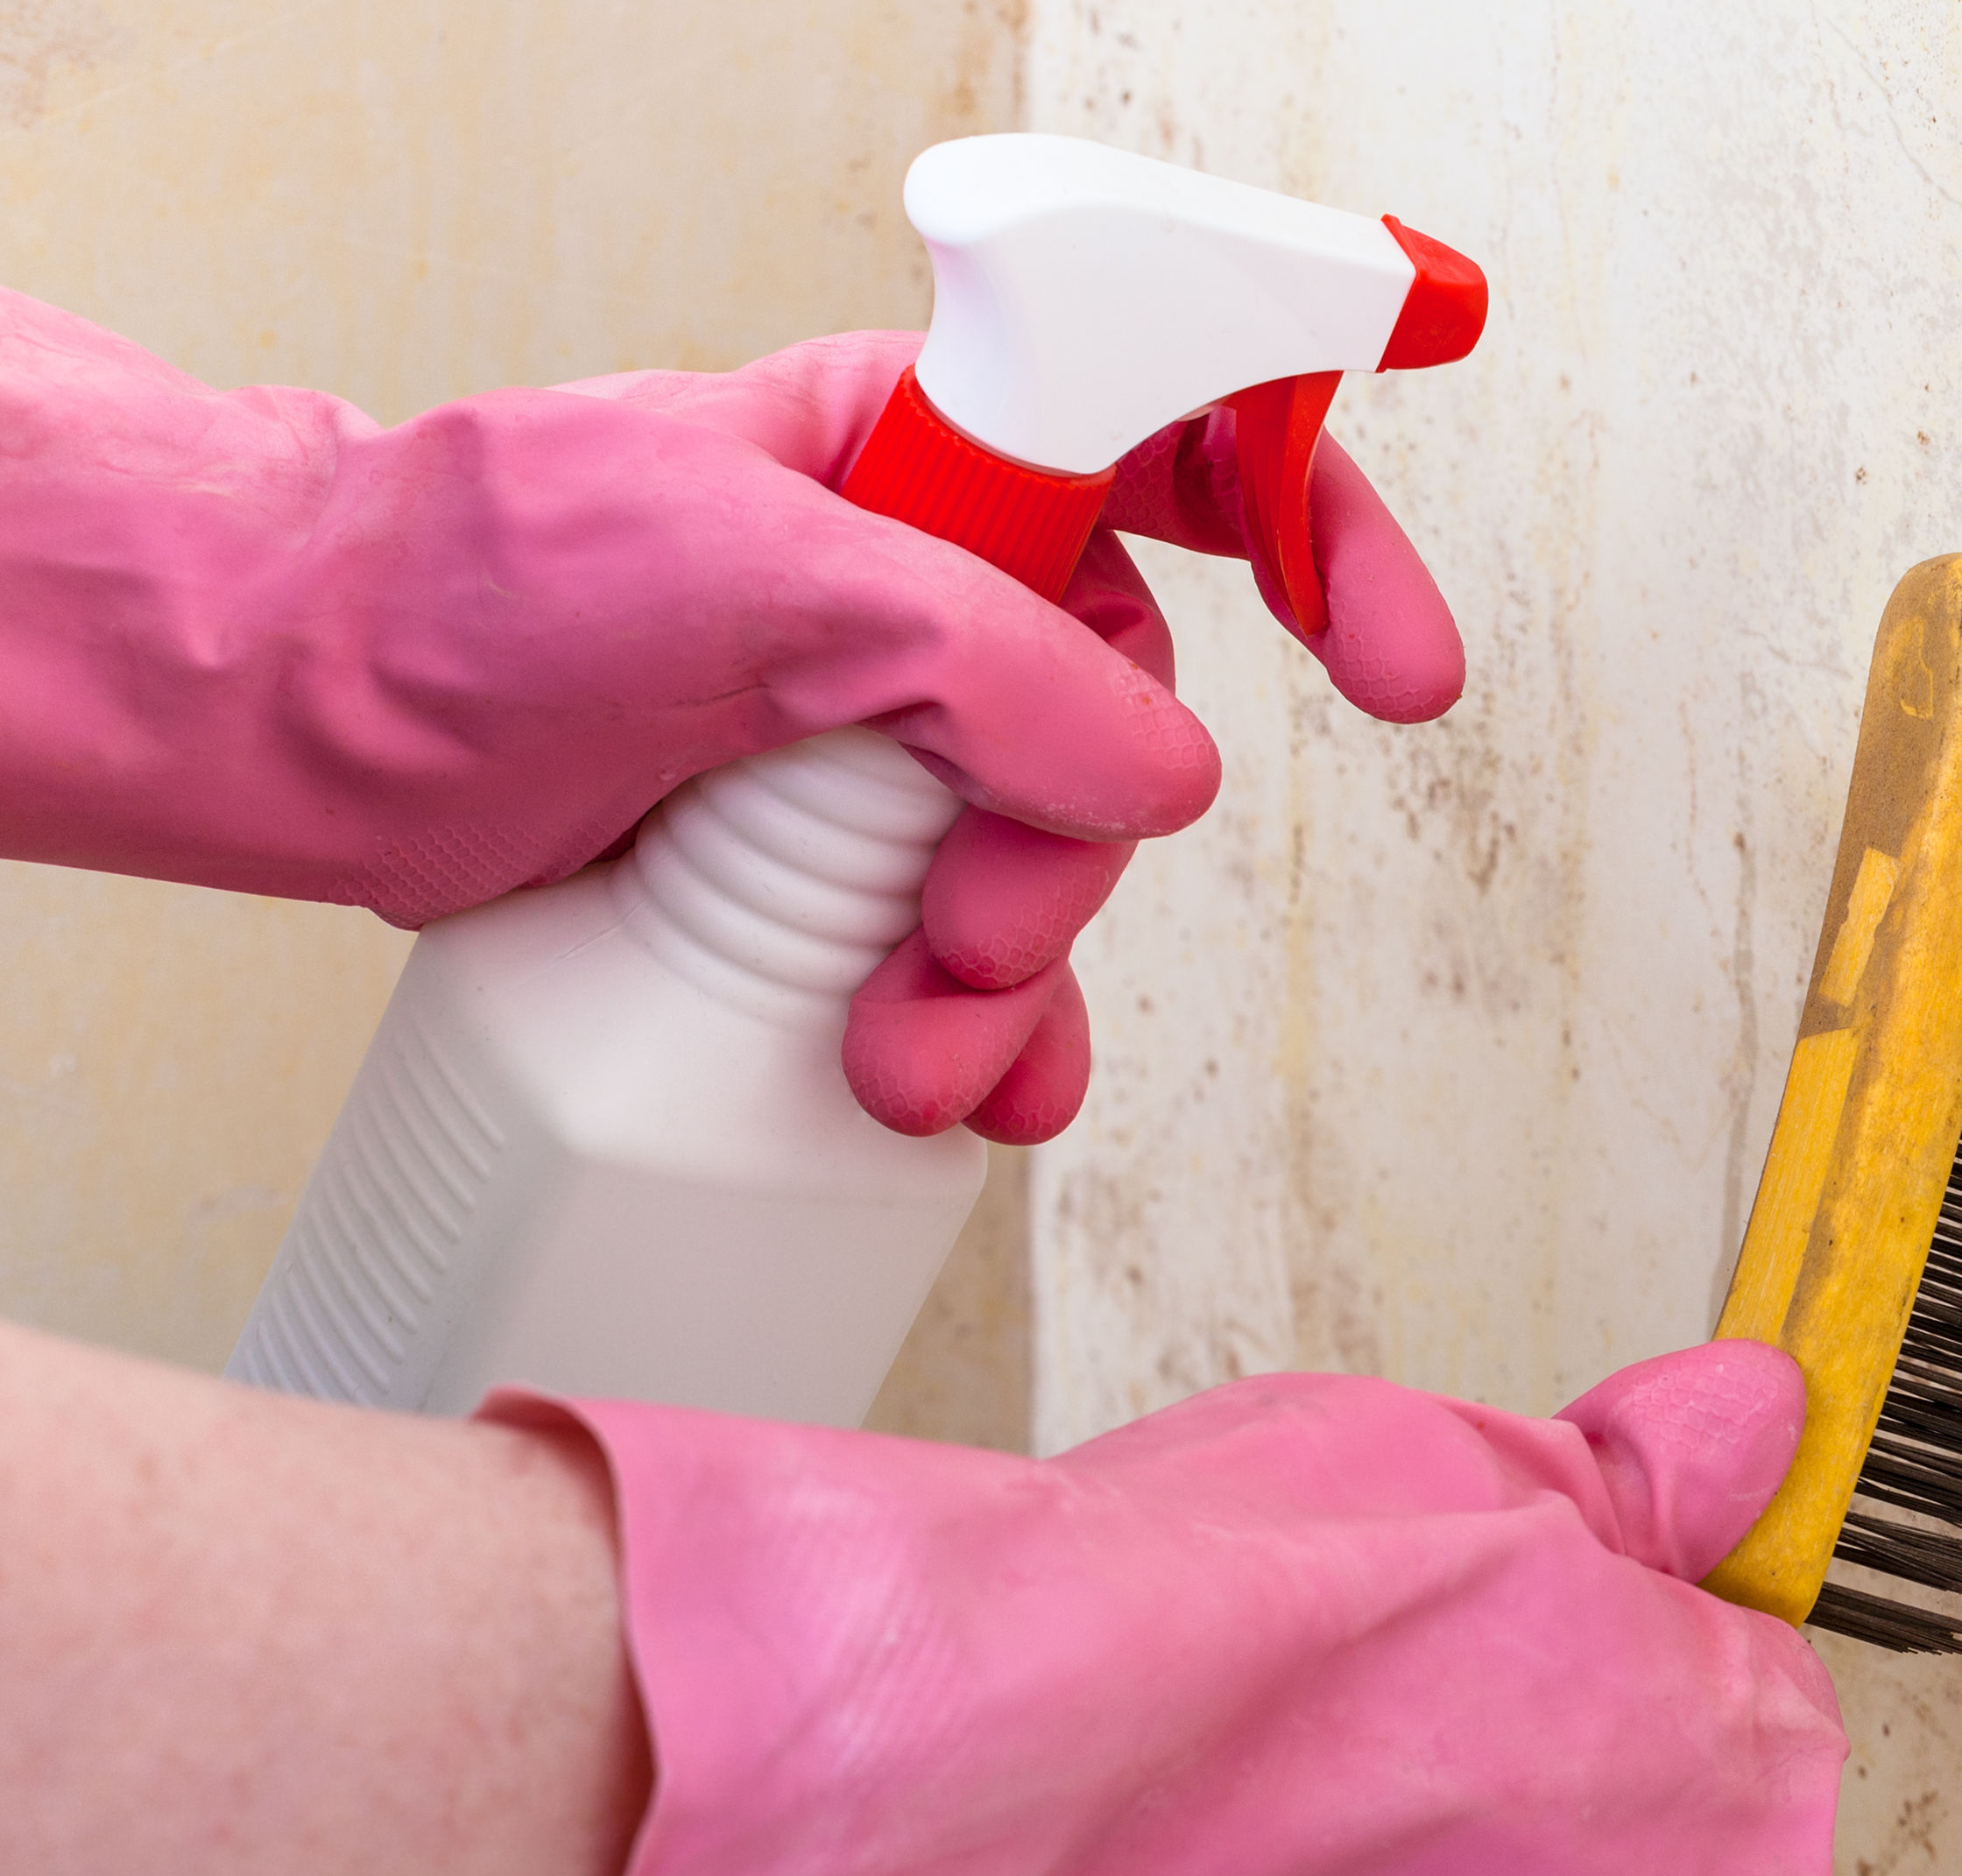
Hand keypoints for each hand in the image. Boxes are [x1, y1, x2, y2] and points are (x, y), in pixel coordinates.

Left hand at [0, 297, 1458, 1143]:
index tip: (1394, 666)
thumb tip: (1154, 767)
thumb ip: (979, 655)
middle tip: (958, 941)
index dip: (1324, 532)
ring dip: (1008, 983)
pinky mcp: (823, 860)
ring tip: (907, 1063)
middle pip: (1119, 724)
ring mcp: (878, 734)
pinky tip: (957, 1089)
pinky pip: (968, 952)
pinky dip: (982, 1034)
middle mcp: (925, 589)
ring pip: (1048, 865)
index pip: (1187, 435)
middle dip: (1061, 863)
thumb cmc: (461, 590)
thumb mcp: (742, 575)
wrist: (302, 721)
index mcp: (926, 452)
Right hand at [487, 1341, 1847, 1875]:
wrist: (1050, 1754)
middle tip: (1400, 1780)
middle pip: (1684, 1863)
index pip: (1723, 1708)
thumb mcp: (1475, 1459)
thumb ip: (1652, 1477)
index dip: (1592, 1673)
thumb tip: (1757, 1427)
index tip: (1486, 1672)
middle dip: (1574, 1817)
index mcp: (1753, 1736)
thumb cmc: (1235, 1598)